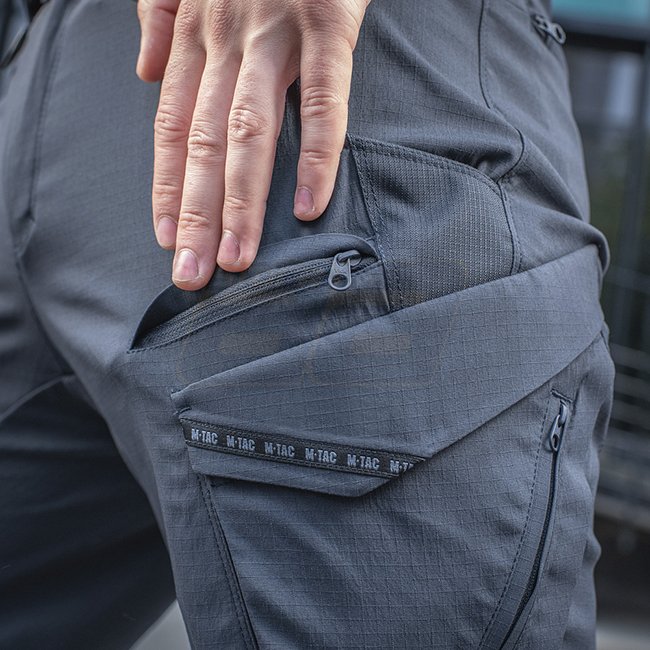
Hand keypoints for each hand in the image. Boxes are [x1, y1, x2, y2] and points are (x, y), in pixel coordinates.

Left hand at [136, 0, 369, 289]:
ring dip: (240, 202)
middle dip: (196, 214)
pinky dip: (315, 155)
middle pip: (203, 144)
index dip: (166, 186)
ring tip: (237, 259)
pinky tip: (310, 205)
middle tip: (191, 274)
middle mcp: (225, 42)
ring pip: (249, 132)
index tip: (165, 237)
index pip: (172, 126)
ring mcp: (275, 35)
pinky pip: (323, 101)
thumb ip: (162, 17)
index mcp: (196, 35)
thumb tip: (145, 71)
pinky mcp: (328, 26)